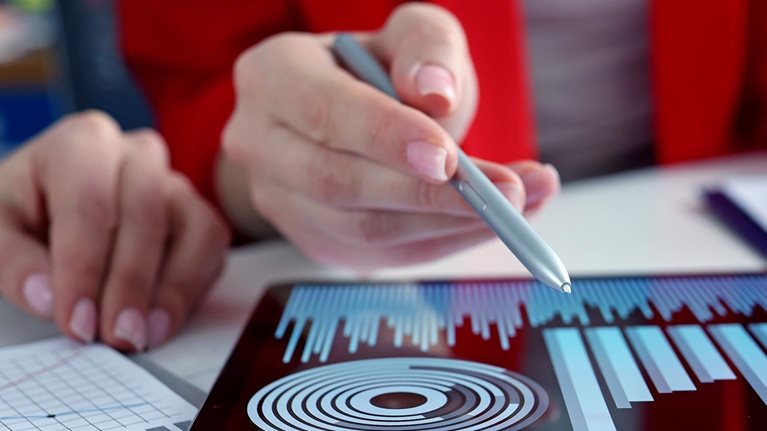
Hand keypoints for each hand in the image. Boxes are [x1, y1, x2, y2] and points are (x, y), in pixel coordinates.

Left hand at [0, 111, 229, 350]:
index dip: (84, 266)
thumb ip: (12, 260)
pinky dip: (192, 289)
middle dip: (130, 282)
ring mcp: (175, 183)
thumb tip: (46, 296)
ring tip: (142, 334)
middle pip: (146, 213)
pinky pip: (212, 247)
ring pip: (191, 228)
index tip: (76, 320)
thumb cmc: (28, 211)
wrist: (54, 205)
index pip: (90, 201)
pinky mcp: (198, 214)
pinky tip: (162, 322)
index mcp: (81, 144)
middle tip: (114, 335)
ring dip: (170, 289)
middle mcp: (137, 155)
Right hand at [221, 3, 558, 268]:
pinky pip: (378, 256)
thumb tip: (434, 94)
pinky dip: (438, 244)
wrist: (348, 115)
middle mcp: (260, 143)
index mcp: (272, 76)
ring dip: (444, 225)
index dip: (386, 137)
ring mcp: (280, 201)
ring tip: (518, 206)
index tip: (451, 157)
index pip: (324, 111)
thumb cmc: (379, 71)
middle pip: (337, 182)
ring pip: (360, 230)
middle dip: (427, 194)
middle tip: (508, 193)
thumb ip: (427, 49)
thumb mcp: (410, 36)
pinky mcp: (313, 240)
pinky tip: (484, 224)